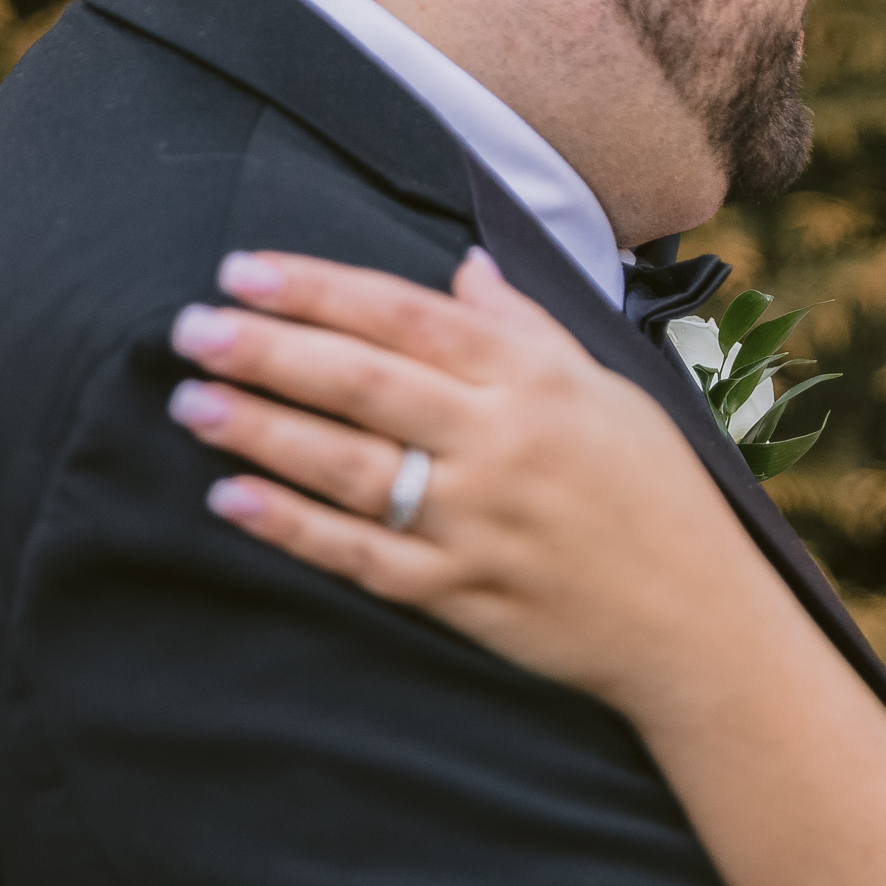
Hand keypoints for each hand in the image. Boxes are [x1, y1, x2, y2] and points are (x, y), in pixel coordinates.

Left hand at [163, 247, 789, 712]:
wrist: (696, 618)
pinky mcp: (460, 594)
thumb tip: (465, 268)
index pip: (408, 315)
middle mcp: (502, 443)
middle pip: (364, 383)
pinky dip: (291, 528)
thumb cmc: (654, 492)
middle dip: (268, 350)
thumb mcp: (608, 388)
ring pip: (349, 466)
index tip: (244, 270)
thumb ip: (528, 327)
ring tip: (191, 403)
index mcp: (537, 380)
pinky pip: (359, 555)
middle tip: (189, 329)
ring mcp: (478, 523)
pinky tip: (231, 500)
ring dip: (262, 431)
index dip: (319, 289)